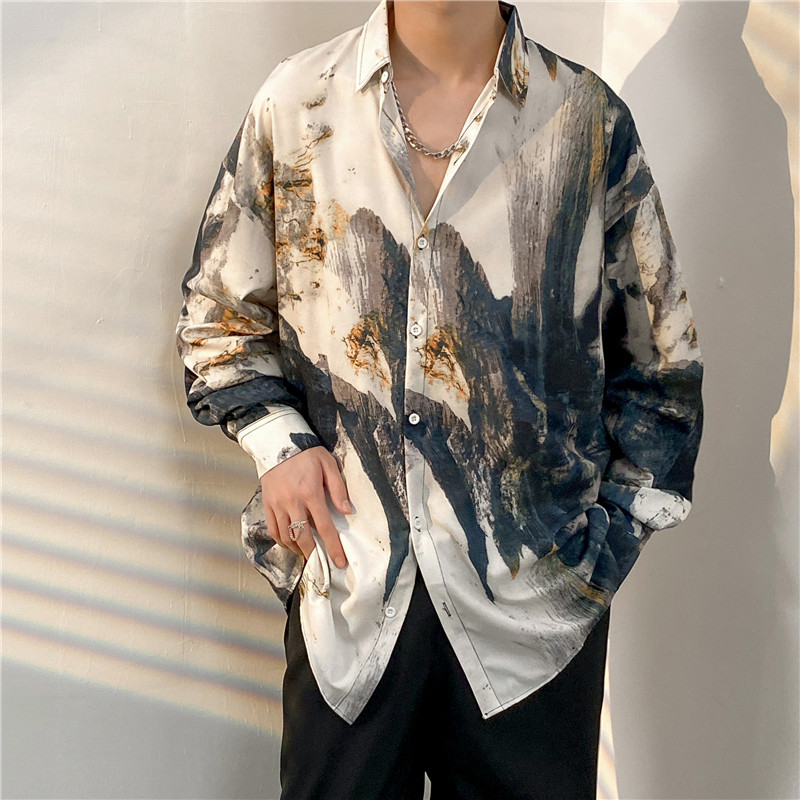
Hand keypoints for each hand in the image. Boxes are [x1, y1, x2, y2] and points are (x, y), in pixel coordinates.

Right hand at [260, 446, 351, 568]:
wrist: (278, 442)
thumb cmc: (307, 453)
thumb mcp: (329, 464)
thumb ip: (339, 488)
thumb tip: (347, 511)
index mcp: (311, 493)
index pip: (324, 526)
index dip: (333, 547)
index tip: (339, 562)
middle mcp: (292, 502)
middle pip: (303, 537)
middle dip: (313, 554)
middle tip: (321, 564)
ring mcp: (277, 504)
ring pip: (286, 536)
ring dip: (297, 549)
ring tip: (307, 554)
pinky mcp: (267, 503)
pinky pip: (273, 528)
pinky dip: (281, 540)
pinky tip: (290, 543)